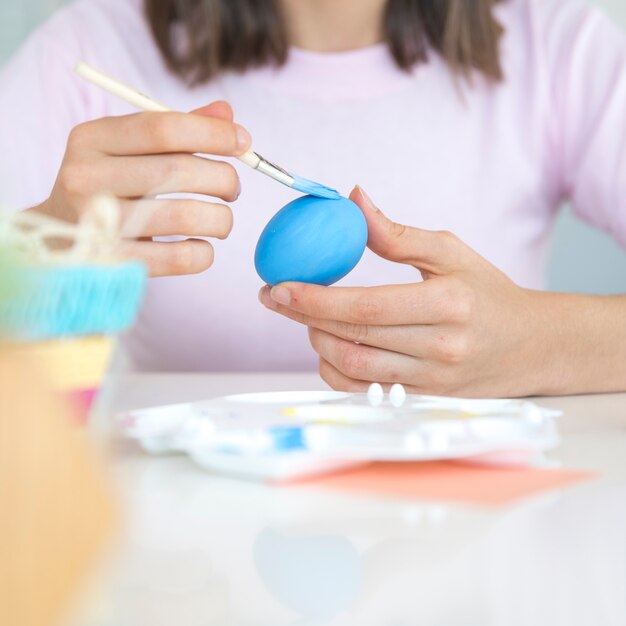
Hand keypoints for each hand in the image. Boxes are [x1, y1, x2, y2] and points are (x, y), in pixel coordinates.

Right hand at [34, 101, 250, 276]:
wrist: (61, 242)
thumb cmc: (107, 190)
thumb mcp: (127, 151)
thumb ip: (175, 132)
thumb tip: (227, 115)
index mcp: (91, 139)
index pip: (162, 127)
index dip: (213, 133)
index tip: (244, 142)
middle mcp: (87, 177)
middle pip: (178, 171)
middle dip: (224, 178)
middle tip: (233, 188)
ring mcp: (98, 224)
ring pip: (185, 215)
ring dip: (221, 218)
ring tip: (222, 220)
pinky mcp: (115, 265)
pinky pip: (180, 258)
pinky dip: (205, 253)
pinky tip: (203, 246)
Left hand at [260, 186, 560, 396]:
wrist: (530, 346)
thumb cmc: (488, 293)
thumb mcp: (451, 252)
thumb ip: (398, 233)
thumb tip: (353, 200)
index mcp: (447, 304)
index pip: (366, 307)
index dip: (316, 299)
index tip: (279, 287)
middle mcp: (439, 348)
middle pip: (353, 339)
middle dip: (304, 318)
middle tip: (276, 297)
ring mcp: (431, 380)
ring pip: (353, 369)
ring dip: (317, 342)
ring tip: (306, 317)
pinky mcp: (424, 397)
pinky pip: (364, 389)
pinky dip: (335, 369)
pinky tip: (328, 346)